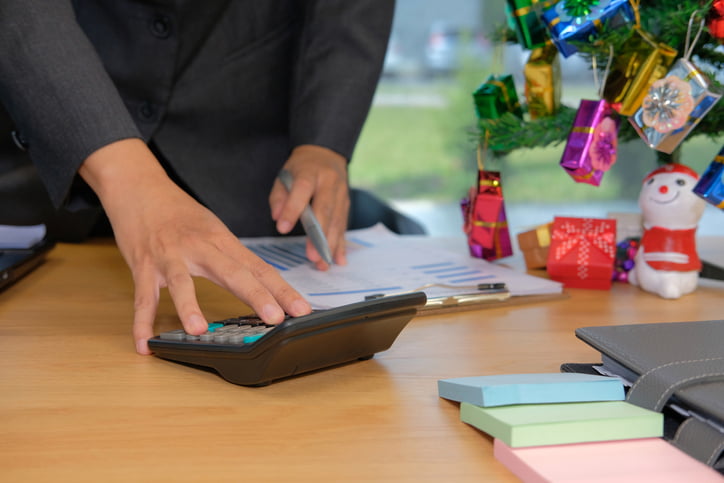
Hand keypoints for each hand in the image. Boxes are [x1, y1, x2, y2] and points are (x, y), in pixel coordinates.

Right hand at [79, 139, 311, 353]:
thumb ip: (231, 257)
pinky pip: (143, 296)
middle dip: (257, 296)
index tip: (302, 308)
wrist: (139, 186)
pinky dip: (142, 321)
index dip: (282, 289)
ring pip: (181, 282)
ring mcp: (169, 255)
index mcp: (222, 240)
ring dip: (189, 306)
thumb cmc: (180, 213)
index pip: (258, 267)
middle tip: (276, 318)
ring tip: (199, 331)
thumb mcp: (212, 230)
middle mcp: (200, 246)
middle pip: (232, 273)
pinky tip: (144, 342)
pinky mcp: (142, 264)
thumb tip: (258, 284)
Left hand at [269, 144, 348, 269]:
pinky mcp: (347, 205)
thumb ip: (279, 196)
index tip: (283, 229)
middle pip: (325, 210)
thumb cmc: (301, 169)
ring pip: (337, 221)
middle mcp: (330, 182)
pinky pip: (344, 226)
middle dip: (319, 236)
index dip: (293, 209)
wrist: (326, 154)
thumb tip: (278, 219)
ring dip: (331, 245)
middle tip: (312, 257)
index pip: (302, 190)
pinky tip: (339, 260)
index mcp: (311, 172)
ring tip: (323, 264)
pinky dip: (341, 244)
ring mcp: (342, 194)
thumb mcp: (284, 175)